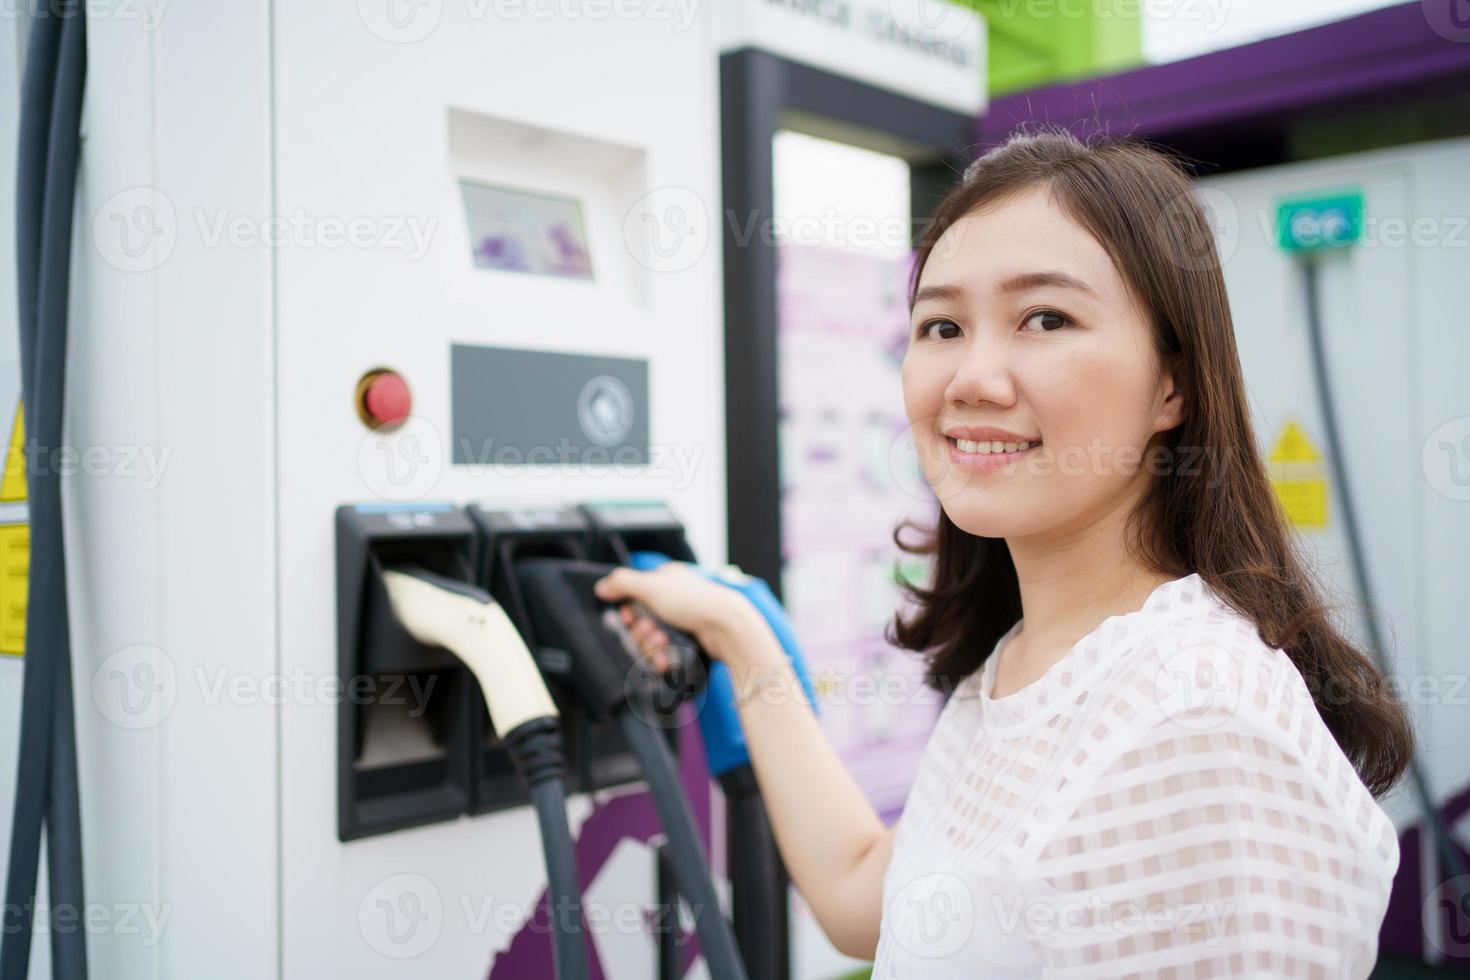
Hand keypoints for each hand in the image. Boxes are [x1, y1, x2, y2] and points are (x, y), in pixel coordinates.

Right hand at [593, 564, 743, 671]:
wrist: (726, 626)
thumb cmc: (694, 601)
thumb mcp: (651, 585)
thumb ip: (622, 583)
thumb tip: (601, 586)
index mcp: (665, 580)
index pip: (634, 596)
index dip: (628, 612)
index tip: (628, 619)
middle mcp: (673, 599)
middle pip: (641, 621)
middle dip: (642, 632)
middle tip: (651, 632)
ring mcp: (682, 621)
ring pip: (652, 639)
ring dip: (652, 645)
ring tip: (663, 644)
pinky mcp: (688, 641)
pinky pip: (666, 652)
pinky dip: (663, 656)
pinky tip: (666, 658)